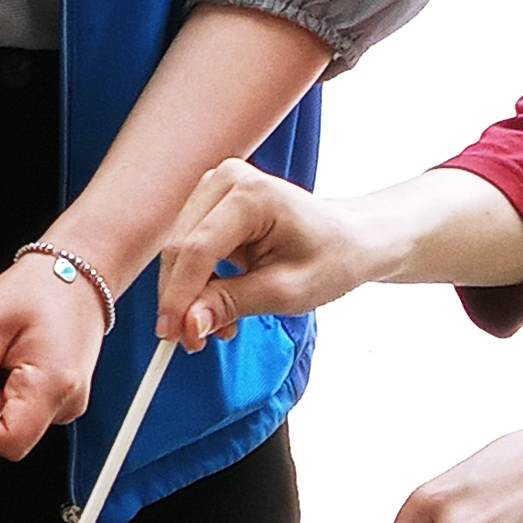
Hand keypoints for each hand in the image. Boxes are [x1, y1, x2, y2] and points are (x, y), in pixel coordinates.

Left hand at [0, 252, 113, 461]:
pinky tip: (11, 357)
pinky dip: (5, 386)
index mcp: (51, 386)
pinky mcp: (62, 396)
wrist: (77, 273)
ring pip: (11, 419)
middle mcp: (66, 401)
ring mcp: (66, 401)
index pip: (8, 442)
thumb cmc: (42, 288)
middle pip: (6, 433)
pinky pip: (22, 406)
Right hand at [155, 160, 394, 348]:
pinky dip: (196, 283)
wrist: (349, 239)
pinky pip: (186, 249)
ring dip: (190, 294)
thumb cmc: (331, 259)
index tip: (172, 335)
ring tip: (221, 325)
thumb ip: (231, 304)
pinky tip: (219, 303)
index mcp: (252, 194)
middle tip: (193, 342)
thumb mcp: (286, 291)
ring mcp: (216, 188)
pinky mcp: (210, 203)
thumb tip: (187, 324)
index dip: (179, 296)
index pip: (197, 250)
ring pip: (177, 252)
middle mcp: (227, 180)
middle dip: (182, 300)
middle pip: (180, 249)